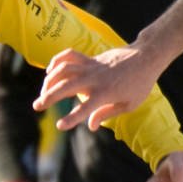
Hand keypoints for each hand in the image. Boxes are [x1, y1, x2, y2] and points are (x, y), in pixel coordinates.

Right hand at [35, 45, 159, 131]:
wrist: (145, 57)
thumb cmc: (140, 84)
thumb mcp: (129, 105)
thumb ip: (106, 114)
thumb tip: (90, 126)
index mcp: (106, 93)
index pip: (85, 108)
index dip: (72, 118)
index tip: (60, 126)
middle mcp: (95, 79)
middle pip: (66, 86)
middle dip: (49, 97)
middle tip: (37, 106)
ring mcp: (91, 66)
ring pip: (64, 69)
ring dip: (50, 80)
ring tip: (43, 92)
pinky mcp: (90, 58)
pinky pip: (69, 55)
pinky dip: (57, 61)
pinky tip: (50, 71)